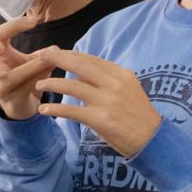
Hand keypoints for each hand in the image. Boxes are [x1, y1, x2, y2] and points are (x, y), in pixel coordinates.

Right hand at [0, 15, 49, 120]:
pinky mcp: (10, 102)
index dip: (14, 26)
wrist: (23, 104)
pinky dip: (38, 79)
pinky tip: (50, 73)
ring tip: (49, 59)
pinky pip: (23, 89)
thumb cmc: (24, 76)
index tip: (34, 20)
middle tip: (0, 47)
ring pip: (10, 77)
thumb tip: (55, 50)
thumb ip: (43, 55)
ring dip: (31, 67)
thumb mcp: (32, 61)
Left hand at [33, 50, 162, 157]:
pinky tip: (44, 110)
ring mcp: (107, 101)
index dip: (70, 54)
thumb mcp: (127, 89)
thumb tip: (80, 72)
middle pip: (79, 66)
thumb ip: (106, 79)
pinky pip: (71, 111)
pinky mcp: (100, 119)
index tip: (54, 52)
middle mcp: (114, 84)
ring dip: (51, 84)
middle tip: (40, 56)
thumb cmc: (137, 115)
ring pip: (71, 86)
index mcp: (121, 74)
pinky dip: (54, 109)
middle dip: (57, 59)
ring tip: (38, 85)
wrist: (152, 139)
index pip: (90, 59)